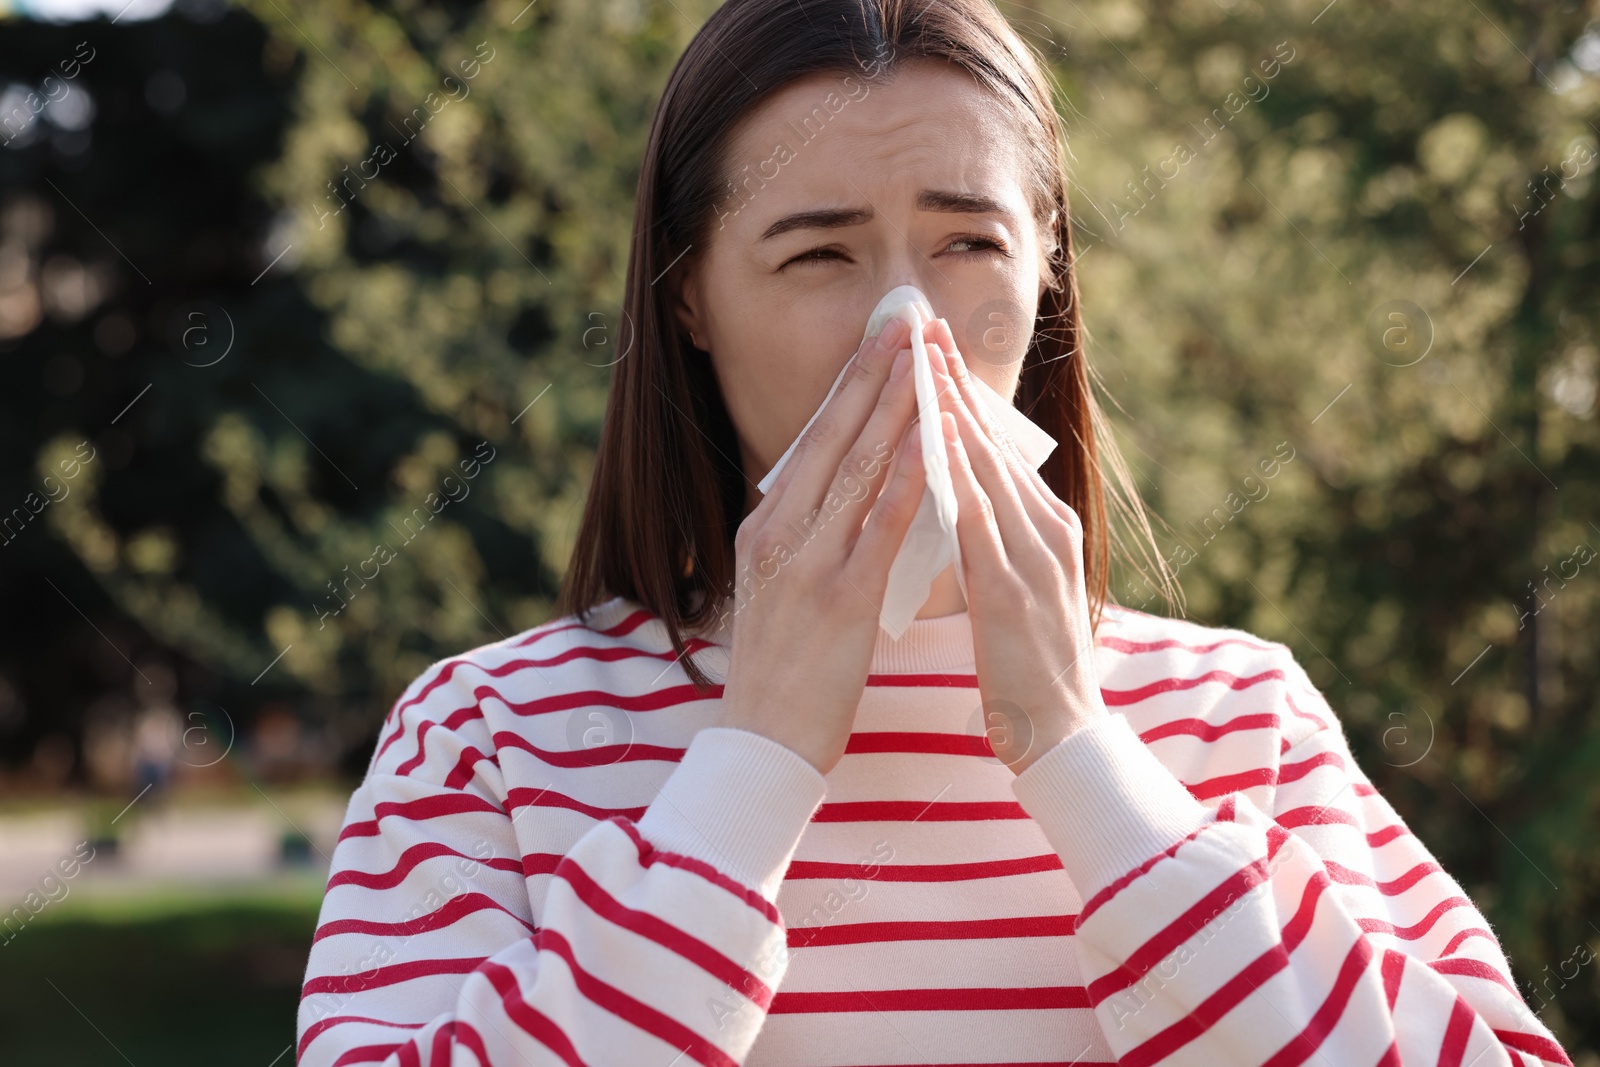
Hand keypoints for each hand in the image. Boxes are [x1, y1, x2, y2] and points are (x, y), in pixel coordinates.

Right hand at [713, 315, 927, 775]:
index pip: (814, 442)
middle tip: (903, 324)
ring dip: (894, 410)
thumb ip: (808, 537)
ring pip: (858, 469)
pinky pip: (880, 526)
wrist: (763, 743)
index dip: (848, 388)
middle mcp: (781, 532)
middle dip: (871, 376)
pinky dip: (907, 479)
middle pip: (833, 439)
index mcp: (767, 527)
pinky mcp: (839, 597)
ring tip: (923, 360)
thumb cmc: (782, 672)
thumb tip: (844, 495)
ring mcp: (807, 562)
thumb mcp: (780, 588)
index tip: (877, 343)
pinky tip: (929, 443)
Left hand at [920, 317, 1107, 774]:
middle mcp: (1043, 528)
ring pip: (985, 468)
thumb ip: (991, 539)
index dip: (961, 394)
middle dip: (955, 382)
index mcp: (1042, 525)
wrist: (1061, 735)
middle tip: (924, 325)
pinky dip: (954, 475)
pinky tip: (931, 441)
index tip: (931, 346)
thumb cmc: (1027, 667)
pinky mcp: (1014, 588)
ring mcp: (1033, 555)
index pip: (993, 447)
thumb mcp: (1011, 586)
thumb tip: (959, 497)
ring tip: (922, 359)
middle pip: (991, 442)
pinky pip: (978, 520)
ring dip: (951, 412)